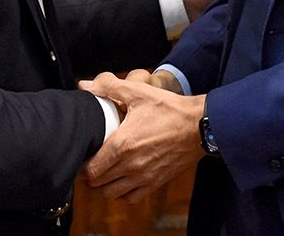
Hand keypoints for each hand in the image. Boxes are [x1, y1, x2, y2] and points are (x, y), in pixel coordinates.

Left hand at [80, 72, 204, 201]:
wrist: (200, 125)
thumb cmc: (169, 108)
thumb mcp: (138, 92)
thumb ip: (108, 87)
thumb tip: (84, 86)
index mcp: (122, 145)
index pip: (90, 169)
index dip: (83, 163)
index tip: (86, 153)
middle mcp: (131, 166)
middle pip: (98, 183)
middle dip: (91, 174)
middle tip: (93, 160)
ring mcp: (144, 177)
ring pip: (112, 194)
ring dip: (105, 184)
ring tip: (106, 170)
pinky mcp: (156, 183)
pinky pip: (131, 198)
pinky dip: (123, 192)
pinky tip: (124, 178)